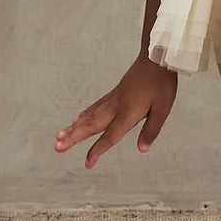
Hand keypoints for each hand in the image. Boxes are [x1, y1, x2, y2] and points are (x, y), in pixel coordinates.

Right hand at [54, 55, 178, 167]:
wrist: (155, 57)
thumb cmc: (161, 83)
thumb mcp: (163, 108)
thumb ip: (151, 130)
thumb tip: (142, 149)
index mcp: (128, 113)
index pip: (110, 136)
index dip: (98, 150)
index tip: (88, 163)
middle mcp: (116, 106)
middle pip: (92, 125)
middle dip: (74, 138)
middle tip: (57, 147)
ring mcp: (113, 99)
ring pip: (90, 116)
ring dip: (74, 127)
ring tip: (60, 136)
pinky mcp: (114, 93)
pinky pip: (95, 107)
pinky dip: (84, 114)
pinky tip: (77, 119)